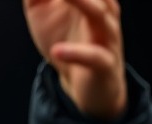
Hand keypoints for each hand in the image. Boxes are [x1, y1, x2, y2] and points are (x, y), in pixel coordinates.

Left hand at [23, 0, 125, 119]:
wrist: (85, 87)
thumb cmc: (68, 43)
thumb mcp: (44, 16)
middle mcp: (103, 12)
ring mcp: (106, 38)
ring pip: (100, 15)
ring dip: (81, 3)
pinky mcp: (104, 65)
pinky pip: (94, 57)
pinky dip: (76, 53)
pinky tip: (58, 51)